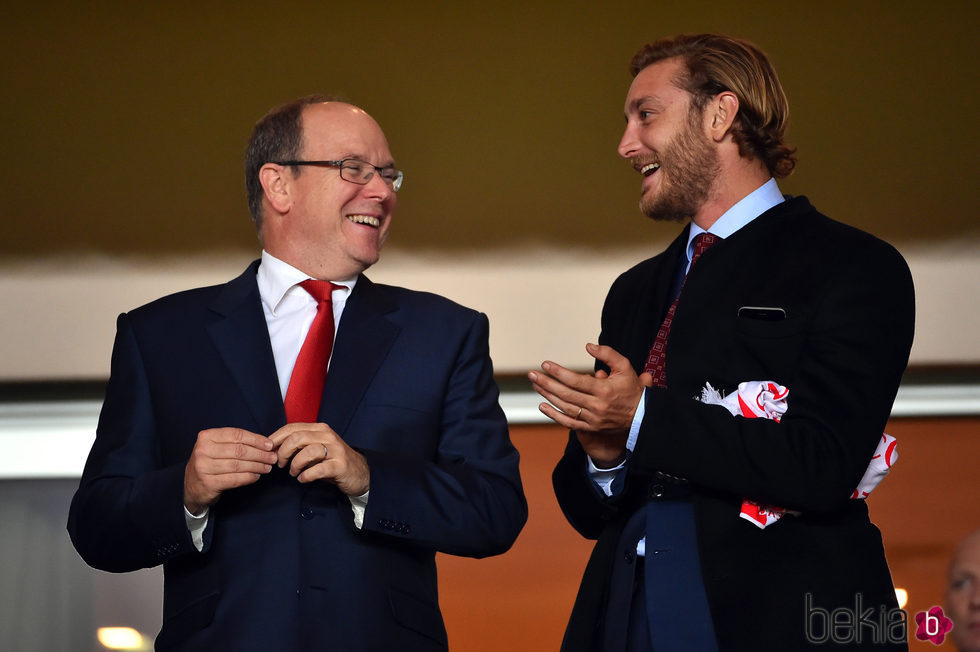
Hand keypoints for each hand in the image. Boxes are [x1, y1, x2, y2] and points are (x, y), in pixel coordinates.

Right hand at [183, 427, 276, 514]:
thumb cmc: (210, 463)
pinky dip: (248, 477)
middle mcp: (203, 450)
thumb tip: (265, 443)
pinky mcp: (208, 483)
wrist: (192, 486)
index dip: (256, 439)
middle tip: (272, 457)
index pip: (236, 435)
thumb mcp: (217, 447)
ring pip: (238, 465)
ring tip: (267, 467)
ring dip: (257, 466)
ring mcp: (204, 467)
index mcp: (206, 436)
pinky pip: (234, 479)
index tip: (270, 444)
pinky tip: (256, 476)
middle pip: (239, 450)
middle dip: (260, 454)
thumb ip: (236, 443)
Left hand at [269, 422, 369, 496]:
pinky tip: (303, 479)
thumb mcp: (317, 447)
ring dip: (295, 464)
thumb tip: (274, 449)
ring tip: (294, 473)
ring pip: (307, 452)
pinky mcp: (340, 465)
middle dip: (284, 452)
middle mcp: (328, 436)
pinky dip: (306, 476)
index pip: (292, 427)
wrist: (360, 473)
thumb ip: (299, 445)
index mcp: (320, 429)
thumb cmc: (333, 461)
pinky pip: (318, 469)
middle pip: (297, 438)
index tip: (268, 450)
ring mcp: (335, 450)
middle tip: (281, 464)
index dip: (276, 438)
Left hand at [529, 343, 652, 464]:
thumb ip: (607, 354)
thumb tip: (588, 346)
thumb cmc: (632, 389)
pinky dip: (554, 415)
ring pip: (565, 407)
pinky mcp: (591, 428)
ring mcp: (593, 419)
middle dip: (547, 383)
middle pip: (566, 394)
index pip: (576, 380)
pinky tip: (542, 406)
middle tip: (532, 374)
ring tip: (536, 385)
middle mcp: (597, 406)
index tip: (545, 364)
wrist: (642, 416)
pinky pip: (569, 422)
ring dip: (548, 396)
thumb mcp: (625, 367)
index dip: (559, 372)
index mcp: (605, 390)